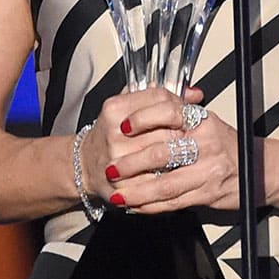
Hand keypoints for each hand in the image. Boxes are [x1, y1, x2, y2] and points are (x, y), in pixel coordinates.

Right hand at [79, 85, 204, 201]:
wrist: (85, 165)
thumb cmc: (109, 135)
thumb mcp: (127, 106)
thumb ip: (157, 96)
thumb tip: (193, 94)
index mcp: (116, 109)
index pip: (160, 98)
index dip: (178, 103)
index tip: (182, 110)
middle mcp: (116, 133)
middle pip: (168, 126)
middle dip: (184, 130)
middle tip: (186, 133)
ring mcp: (120, 160)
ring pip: (167, 154)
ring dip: (180, 153)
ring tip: (180, 151)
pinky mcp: (125, 184)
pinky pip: (160, 179)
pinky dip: (171, 174)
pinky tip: (171, 169)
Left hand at [100, 92, 241, 213]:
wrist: (259, 168)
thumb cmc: (225, 143)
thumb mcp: (204, 121)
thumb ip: (175, 110)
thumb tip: (142, 95)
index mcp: (201, 119)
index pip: (169, 111)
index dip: (143, 118)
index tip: (123, 126)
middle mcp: (206, 142)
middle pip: (162, 152)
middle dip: (131, 163)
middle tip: (110, 168)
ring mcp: (208, 170)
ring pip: (165, 183)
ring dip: (137, 192)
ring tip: (117, 194)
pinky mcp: (208, 193)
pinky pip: (174, 202)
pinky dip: (151, 206)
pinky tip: (136, 206)